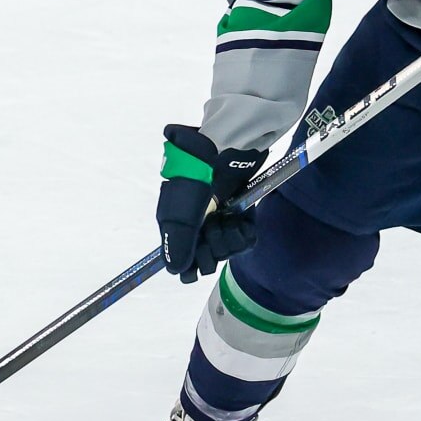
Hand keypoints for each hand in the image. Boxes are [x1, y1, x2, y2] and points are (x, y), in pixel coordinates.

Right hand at [156, 124, 264, 283]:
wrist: (226, 149)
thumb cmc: (196, 177)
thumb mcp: (180, 211)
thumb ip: (177, 241)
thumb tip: (175, 270)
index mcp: (178, 224)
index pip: (184, 260)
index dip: (193, 264)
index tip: (200, 259)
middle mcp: (198, 225)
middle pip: (207, 257)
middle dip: (213, 247)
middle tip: (214, 227)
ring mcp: (220, 219)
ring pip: (227, 250)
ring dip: (229, 237)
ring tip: (227, 218)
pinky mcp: (241, 214)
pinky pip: (246, 239)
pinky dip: (245, 232)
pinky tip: (241, 220)